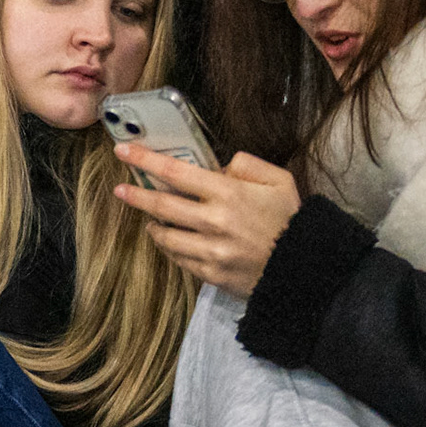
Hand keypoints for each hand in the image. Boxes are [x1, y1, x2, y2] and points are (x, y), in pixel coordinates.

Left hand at [112, 144, 301, 297]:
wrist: (305, 270)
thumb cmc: (291, 220)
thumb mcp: (279, 180)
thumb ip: (247, 165)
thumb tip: (217, 166)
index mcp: (228, 193)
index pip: (176, 172)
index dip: (145, 160)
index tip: (123, 152)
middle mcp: (214, 221)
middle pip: (161, 204)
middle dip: (136, 195)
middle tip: (120, 189)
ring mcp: (210, 251)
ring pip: (165, 236)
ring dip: (152, 225)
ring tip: (149, 218)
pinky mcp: (210, 275)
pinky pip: (179, 259)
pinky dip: (170, 248)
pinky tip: (169, 240)